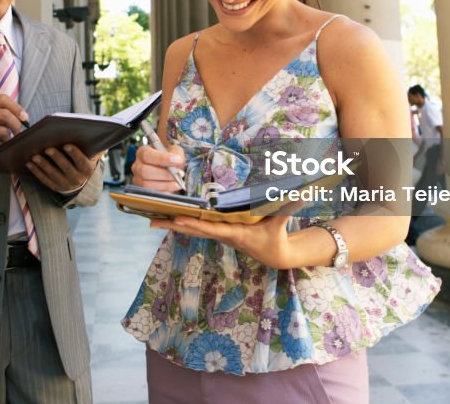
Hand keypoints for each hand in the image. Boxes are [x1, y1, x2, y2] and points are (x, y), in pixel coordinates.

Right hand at [0, 94, 29, 144]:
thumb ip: (6, 111)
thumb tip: (24, 117)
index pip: (3, 99)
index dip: (17, 108)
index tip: (25, 117)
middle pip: (5, 114)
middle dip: (16, 124)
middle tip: (18, 131)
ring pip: (4, 131)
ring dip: (9, 137)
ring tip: (6, 138)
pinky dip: (2, 144)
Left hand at [25, 145, 100, 192]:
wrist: (79, 181)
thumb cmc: (83, 161)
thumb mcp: (91, 156)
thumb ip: (93, 146)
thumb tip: (98, 133)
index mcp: (87, 169)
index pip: (81, 161)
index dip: (74, 153)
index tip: (66, 145)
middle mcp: (77, 179)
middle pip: (66, 168)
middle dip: (56, 158)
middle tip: (47, 149)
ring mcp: (65, 185)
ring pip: (53, 174)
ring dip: (43, 165)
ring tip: (34, 156)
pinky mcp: (55, 187)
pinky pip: (45, 180)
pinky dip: (36, 172)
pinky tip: (29, 164)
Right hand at [132, 143, 184, 192]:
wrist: (169, 170)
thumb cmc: (169, 159)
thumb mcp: (174, 151)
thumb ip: (176, 153)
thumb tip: (177, 160)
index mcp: (142, 153)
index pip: (147, 155)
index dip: (162, 158)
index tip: (176, 160)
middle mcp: (137, 166)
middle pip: (144, 171)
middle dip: (164, 174)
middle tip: (179, 174)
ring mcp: (138, 180)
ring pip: (147, 185)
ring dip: (165, 185)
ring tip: (177, 183)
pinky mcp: (143, 191)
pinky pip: (151, 195)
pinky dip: (164, 192)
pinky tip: (172, 188)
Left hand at [151, 213, 294, 267]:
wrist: (277, 256)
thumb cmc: (276, 239)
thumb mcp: (281, 224)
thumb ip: (286, 207)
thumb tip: (297, 192)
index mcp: (234, 233)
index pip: (209, 228)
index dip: (193, 223)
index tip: (176, 217)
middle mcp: (223, 235)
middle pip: (194, 230)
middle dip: (173, 225)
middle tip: (152, 221)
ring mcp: (219, 236)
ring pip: (193, 230)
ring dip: (173, 225)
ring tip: (153, 220)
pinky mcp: (219, 234)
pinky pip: (197, 229)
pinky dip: (183, 224)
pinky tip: (170, 219)